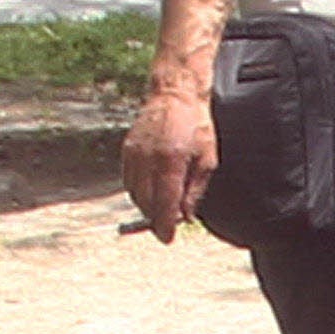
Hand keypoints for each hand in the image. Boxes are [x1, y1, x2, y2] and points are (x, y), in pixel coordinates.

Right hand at [121, 85, 214, 243]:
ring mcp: (135, 153)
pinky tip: (149, 194)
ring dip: (146, 207)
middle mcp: (149, 158)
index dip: (165, 225)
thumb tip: (186, 216)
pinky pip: (128, 180)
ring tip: (160, 210)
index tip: (167, 238)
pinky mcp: (127, 149)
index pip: (164, 203)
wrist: (175, 94)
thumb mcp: (207, 159)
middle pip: (147, 202)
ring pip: (135, 193)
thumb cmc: (196, 124)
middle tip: (167, 226)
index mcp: (171, 160)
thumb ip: (195, 190)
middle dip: (156, 219)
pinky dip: (137, 192)